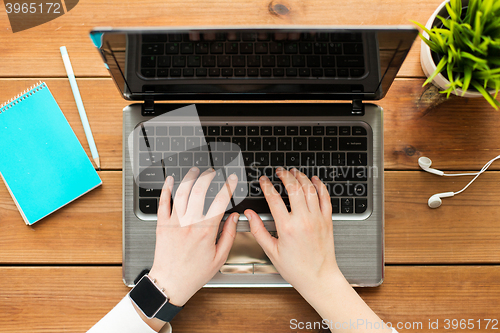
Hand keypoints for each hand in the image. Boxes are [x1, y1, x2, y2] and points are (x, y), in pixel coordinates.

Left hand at [149, 168, 239, 306]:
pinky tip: (170, 180)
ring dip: (189, 177)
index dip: (229, 186)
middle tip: (213, 172)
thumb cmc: (194, 273)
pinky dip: (166, 188)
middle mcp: (189, 223)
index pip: (221, 201)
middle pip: (199, 190)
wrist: (170, 283)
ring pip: (181, 192)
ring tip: (195, 170)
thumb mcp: (219, 257)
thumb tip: (235, 217)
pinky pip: (163, 202)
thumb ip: (229, 234)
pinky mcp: (161, 224)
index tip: (232, 179)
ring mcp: (174, 222)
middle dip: (208, 176)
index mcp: (206, 231)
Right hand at [245, 167, 342, 295]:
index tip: (263, 180)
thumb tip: (249, 215)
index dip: (266, 185)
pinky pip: (325, 197)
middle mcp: (303, 220)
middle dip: (284, 176)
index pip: (274, 198)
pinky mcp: (327, 220)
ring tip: (294, 172)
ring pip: (310, 189)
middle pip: (293, 188)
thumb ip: (258, 230)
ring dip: (301, 177)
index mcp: (287, 227)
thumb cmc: (296, 268)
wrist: (319, 278)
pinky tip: (314, 180)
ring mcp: (317, 219)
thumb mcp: (271, 251)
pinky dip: (319, 186)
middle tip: (279, 172)